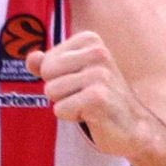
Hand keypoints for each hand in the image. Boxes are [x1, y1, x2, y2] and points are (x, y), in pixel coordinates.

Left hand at [25, 30, 146, 160]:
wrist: (133, 127)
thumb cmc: (99, 97)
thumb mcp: (71, 74)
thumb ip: (47, 64)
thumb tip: (32, 57)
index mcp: (90, 39)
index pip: (46, 60)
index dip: (58, 77)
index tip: (81, 83)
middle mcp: (98, 52)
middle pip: (47, 74)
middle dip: (59, 91)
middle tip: (84, 95)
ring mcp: (100, 74)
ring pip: (52, 91)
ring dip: (67, 104)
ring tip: (89, 104)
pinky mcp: (98, 98)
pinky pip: (60, 109)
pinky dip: (72, 116)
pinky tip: (93, 115)